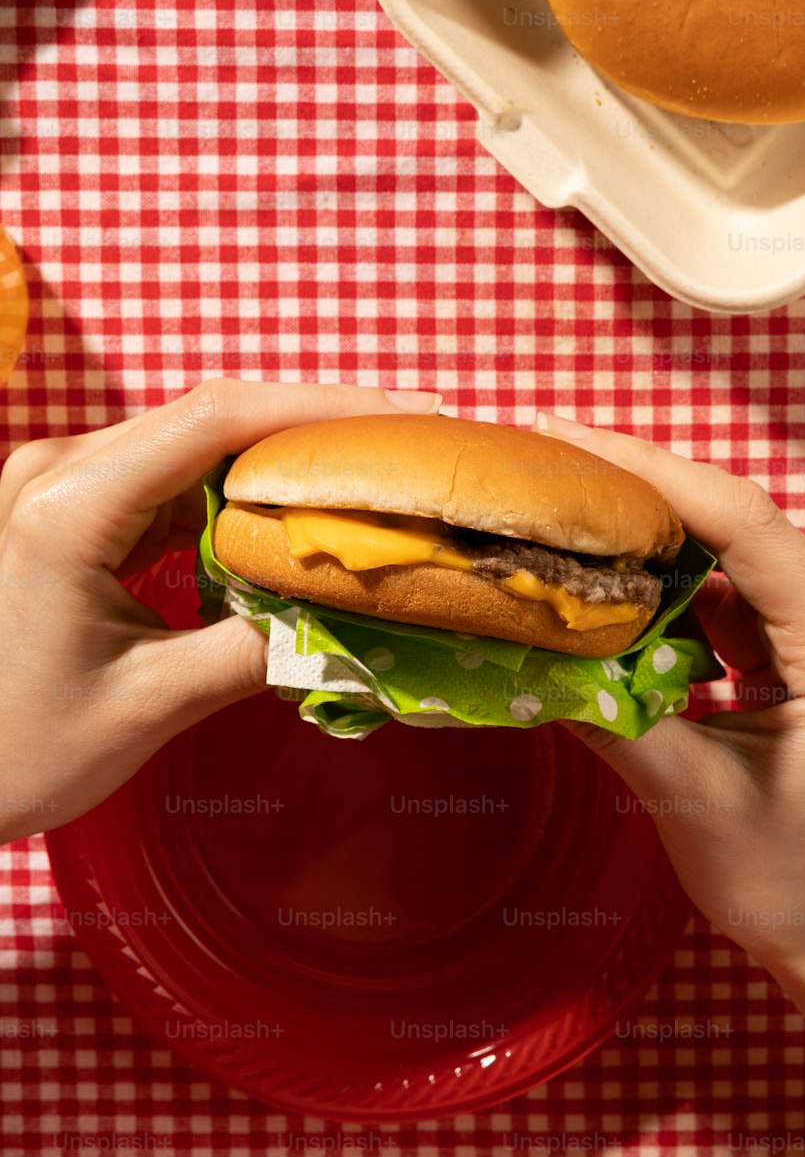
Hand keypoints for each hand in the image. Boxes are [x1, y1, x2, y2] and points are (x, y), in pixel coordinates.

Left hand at [0, 379, 440, 842]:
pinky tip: (298, 509)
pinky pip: (174, 477)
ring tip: (372, 471)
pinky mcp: (74, 506)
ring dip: (284, 456)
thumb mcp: (150, 705)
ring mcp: (62, 481)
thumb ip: (257, 650)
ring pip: (198, 442)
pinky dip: (242, 491)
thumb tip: (360, 616)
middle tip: (414, 440)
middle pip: (211, 416)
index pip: (215, 421)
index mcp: (68, 507)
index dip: (322, 408)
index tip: (410, 415)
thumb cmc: (18, 748)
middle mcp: (59, 469)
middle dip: (318, 425)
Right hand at [537, 412, 804, 1156]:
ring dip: (641, 525)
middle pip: (732, 516)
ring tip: (551, 500)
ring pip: (721, 541)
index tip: (561, 439)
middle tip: (534, 456)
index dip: (649, 471)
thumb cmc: (780, 874)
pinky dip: (658, 573)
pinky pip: (721, 580)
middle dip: (632, 483)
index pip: (743, 524)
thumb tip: (514, 641)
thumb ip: (603, 707)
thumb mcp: (683, 792)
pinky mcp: (800, 631)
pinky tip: (596, 562)